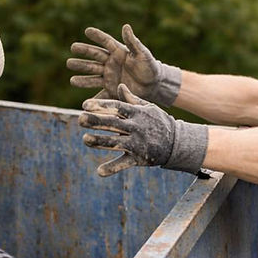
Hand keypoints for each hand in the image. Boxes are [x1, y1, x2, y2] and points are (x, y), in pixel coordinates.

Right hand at [67, 24, 180, 104]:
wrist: (154, 84)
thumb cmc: (150, 66)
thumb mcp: (142, 54)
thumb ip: (133, 42)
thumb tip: (126, 26)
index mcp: (118, 52)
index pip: (105, 42)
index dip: (97, 36)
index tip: (87, 30)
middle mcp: (110, 63)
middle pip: (94, 58)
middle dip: (83, 57)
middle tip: (71, 54)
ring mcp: (109, 76)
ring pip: (93, 76)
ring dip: (82, 79)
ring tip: (71, 80)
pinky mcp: (112, 89)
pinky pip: (101, 94)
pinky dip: (94, 99)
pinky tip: (86, 103)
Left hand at [79, 84, 206, 176]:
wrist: (177, 142)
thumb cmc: (159, 122)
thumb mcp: (148, 107)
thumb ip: (132, 99)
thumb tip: (119, 86)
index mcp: (137, 113)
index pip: (117, 107)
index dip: (101, 105)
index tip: (85, 104)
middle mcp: (136, 127)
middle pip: (113, 123)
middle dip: (96, 121)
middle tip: (80, 119)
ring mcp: (137, 143)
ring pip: (115, 143)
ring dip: (100, 141)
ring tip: (85, 139)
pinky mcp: (139, 158)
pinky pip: (124, 163)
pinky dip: (112, 168)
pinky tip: (99, 172)